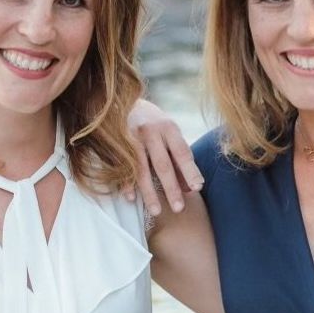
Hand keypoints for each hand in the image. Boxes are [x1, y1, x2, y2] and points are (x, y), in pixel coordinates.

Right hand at [126, 99, 203, 215]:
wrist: (119, 101)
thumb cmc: (152, 124)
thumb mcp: (168, 134)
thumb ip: (180, 158)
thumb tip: (192, 188)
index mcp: (168, 128)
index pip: (182, 152)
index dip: (190, 170)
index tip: (197, 188)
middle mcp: (150, 131)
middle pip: (162, 164)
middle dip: (171, 188)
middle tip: (179, 208)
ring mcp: (131, 138)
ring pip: (141, 169)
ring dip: (149, 192)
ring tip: (157, 211)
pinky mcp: (115, 144)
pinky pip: (122, 168)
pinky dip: (127, 183)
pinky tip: (131, 199)